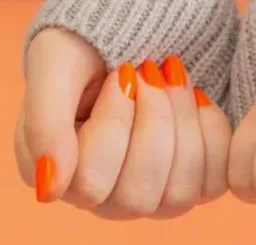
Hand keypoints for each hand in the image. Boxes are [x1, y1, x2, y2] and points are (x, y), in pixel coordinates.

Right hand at [15, 29, 230, 219]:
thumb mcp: (55, 67)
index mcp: (58, 177)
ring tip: (173, 76)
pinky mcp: (189, 186)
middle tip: (151, 70)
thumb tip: (49, 190)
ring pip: (179, 196)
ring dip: (183, 123)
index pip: (92, 183)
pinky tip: (196, 97)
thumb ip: (43, 124)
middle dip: (154, 123)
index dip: (114, 123)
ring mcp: (148, 198)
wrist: (134, 34)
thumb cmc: (85, 49)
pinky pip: (212, 184)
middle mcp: (102, 199)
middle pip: (137, 198)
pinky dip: (211, 132)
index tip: (122, 74)